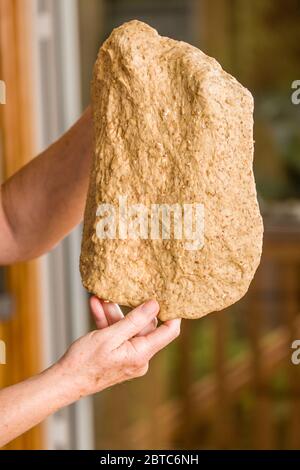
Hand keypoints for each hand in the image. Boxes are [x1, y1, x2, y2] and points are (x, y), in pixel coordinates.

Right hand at [57, 299, 180, 400]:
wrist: (65, 381)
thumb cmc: (85, 361)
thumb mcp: (110, 336)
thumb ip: (134, 320)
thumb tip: (154, 305)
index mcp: (142, 354)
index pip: (169, 332)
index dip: (172, 313)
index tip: (168, 296)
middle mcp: (139, 358)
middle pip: (144, 327)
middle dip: (130, 309)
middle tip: (121, 292)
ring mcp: (129, 357)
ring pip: (128, 329)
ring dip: (113, 314)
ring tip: (101, 298)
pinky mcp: (118, 356)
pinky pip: (118, 336)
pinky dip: (108, 323)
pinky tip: (97, 307)